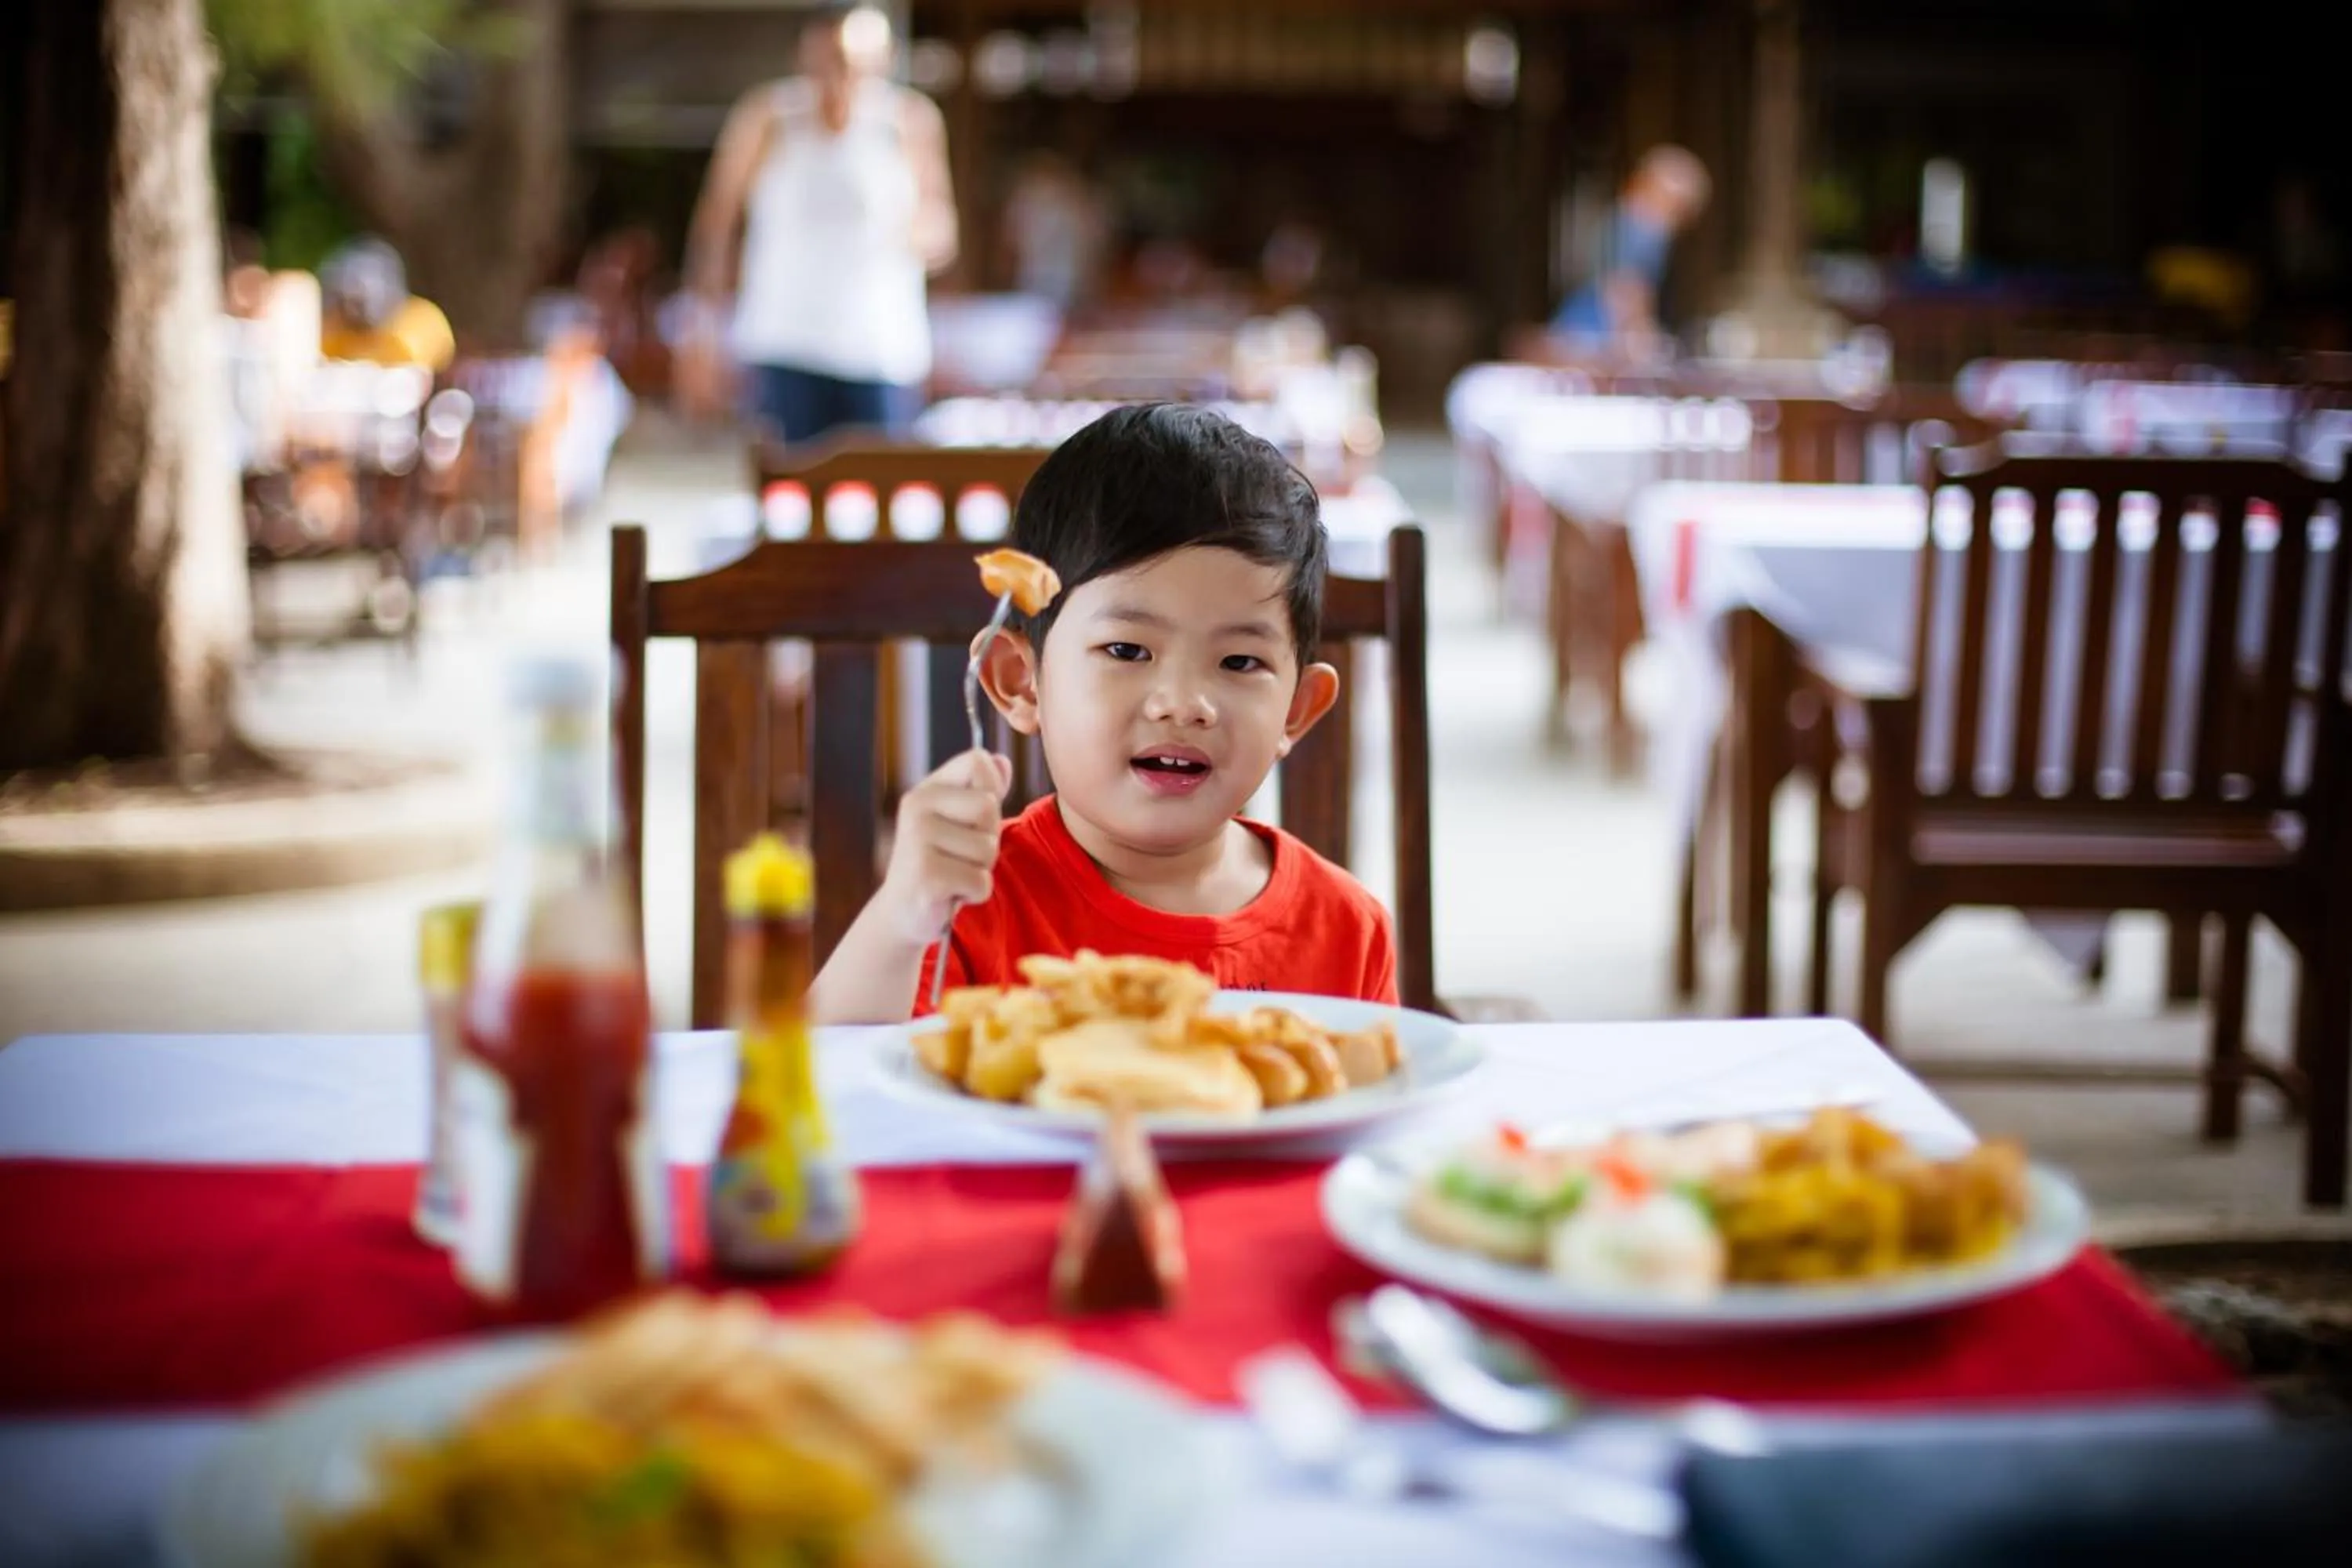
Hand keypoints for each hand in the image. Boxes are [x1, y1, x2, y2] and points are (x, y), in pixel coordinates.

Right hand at [877, 749, 1011, 942]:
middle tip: (961, 855)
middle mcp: (917, 808)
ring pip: (987, 848)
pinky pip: (980, 881)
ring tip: (954, 873)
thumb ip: (982, 790)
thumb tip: (1002, 762)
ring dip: (981, 869)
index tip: (974, 818)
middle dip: (988, 838)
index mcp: (927, 790)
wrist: (903, 911)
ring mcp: (918, 840)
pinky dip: (974, 894)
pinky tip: (950, 893)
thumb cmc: (940, 861)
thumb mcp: (959, 820)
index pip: (978, 761)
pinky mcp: (926, 875)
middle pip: (989, 807)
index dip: (992, 789)